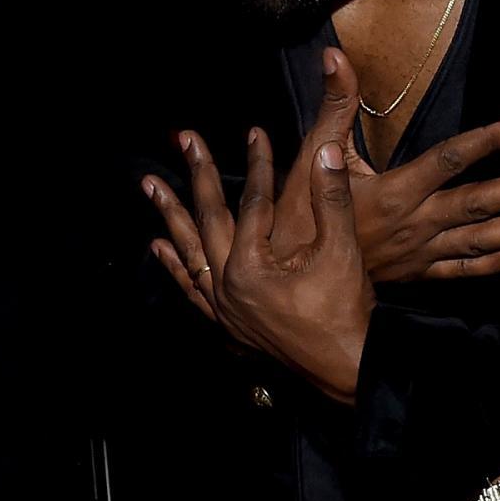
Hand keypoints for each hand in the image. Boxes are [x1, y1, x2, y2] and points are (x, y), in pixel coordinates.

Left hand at [145, 116, 374, 404]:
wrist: (348, 367)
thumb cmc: (345, 313)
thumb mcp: (340, 251)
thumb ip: (330, 198)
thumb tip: (326, 153)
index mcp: (249, 268)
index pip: (251, 204)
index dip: (257, 164)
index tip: (255, 133)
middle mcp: (226, 288)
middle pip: (209, 219)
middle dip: (199, 175)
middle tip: (186, 139)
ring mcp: (223, 308)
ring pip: (190, 252)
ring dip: (171, 216)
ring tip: (151, 185)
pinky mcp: (228, 324)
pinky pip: (192, 289)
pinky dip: (176, 266)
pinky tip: (159, 246)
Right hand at [266, 50, 499, 283]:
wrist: (291, 279)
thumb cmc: (299, 214)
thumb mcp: (313, 153)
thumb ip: (333, 104)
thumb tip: (335, 56)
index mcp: (394, 191)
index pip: (449, 160)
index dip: (487, 143)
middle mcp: (415, 222)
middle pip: (477, 203)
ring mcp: (419, 250)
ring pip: (478, 239)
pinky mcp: (417, 271)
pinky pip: (461, 269)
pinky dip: (493, 264)